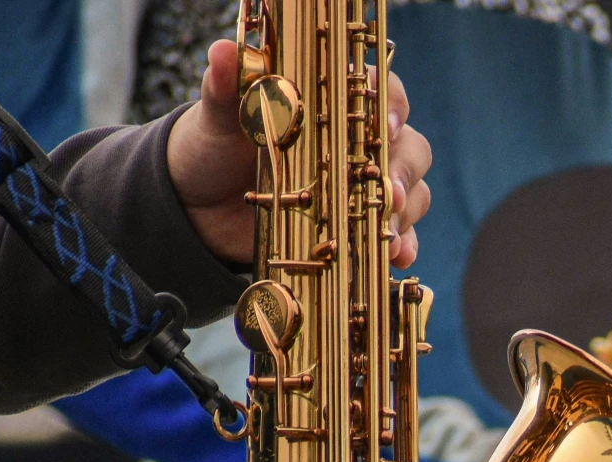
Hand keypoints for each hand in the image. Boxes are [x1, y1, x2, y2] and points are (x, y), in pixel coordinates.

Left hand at [167, 39, 434, 266]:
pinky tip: (397, 257)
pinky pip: (397, 234)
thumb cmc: (215, 150)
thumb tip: (225, 53)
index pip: (382, 92)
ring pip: (410, 192)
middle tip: (390, 193)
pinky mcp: (357, 226)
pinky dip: (403, 245)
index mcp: (333, 106)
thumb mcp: (219, 119)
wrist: (201, 207)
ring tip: (388, 233)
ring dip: (404, 212)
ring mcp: (362, 187)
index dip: (392, 105)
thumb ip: (226, 89)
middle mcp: (357, 144)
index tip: (387, 125)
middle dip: (403, 171)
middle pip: (408, 147)